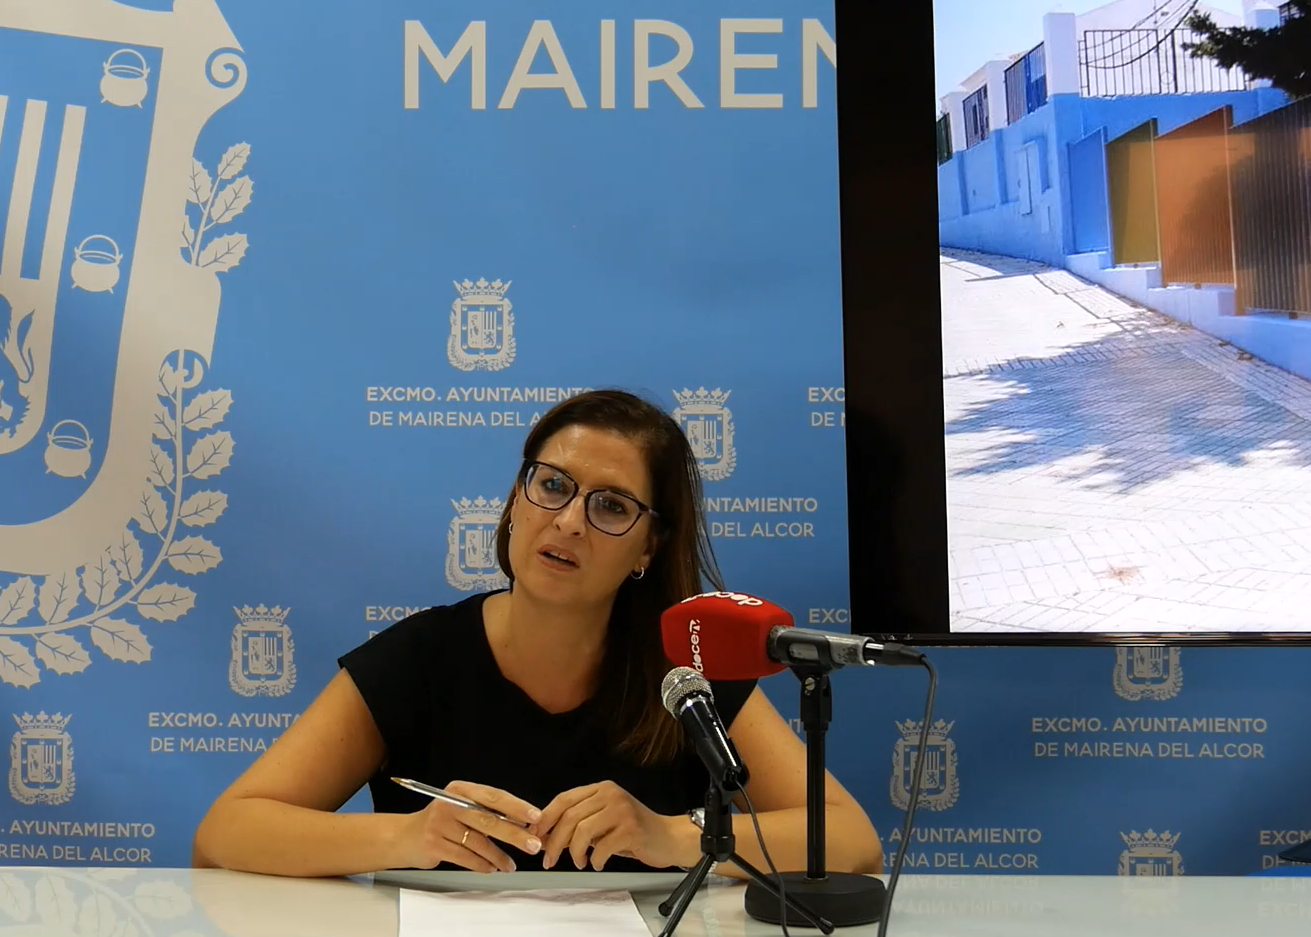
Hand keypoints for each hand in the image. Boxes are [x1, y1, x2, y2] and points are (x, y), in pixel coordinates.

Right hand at [393, 780, 542, 872]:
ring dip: (499, 856)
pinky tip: (491, 868)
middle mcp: (449, 803)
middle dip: (515, 834)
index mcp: (460, 789)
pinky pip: (466, 858)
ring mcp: (440, 824)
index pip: (494, 796)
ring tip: (510, 865)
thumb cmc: (442, 822)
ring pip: (479, 843)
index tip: (536, 817)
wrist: (405, 837)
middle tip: (533, 845)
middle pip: (489, 819)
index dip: (517, 807)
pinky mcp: (434, 845)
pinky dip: (482, 864)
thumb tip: (523, 824)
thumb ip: (487, 812)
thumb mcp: (462, 808)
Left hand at [533, 781, 696, 870]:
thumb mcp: (604, 823)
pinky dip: (595, 860)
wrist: (669, 838)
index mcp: (601, 789)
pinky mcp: (631, 829)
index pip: (564, 799)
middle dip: (554, 841)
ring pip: (582, 831)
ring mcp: (622, 810)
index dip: (545, 818)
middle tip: (549, 859)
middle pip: (569, 816)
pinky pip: (601, 847)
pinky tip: (597, 863)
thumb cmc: (634, 833)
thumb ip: (578, 825)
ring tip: (580, 862)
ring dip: (574, 852)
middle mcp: (611, 795)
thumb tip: (545, 838)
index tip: (534, 836)